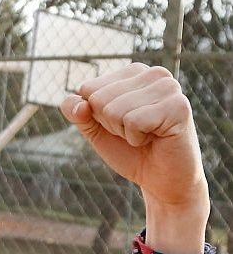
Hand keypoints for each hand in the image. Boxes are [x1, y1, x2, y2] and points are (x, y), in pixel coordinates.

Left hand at [60, 63, 206, 210]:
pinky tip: (156, 139)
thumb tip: (80, 105)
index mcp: (133, 71)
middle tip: (137, 132)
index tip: (123, 124)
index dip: (98, 115)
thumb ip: (75, 111)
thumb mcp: (94, 128)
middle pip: (99, 99)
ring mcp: (169, 88)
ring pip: (114, 110)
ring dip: (125, 131)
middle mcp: (153, 73)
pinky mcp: (179, 107)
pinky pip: (133, 121)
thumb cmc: (129, 151)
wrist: (163, 182)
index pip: (88, 89)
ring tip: (147, 135)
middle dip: (111, 124)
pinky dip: (137, 137)